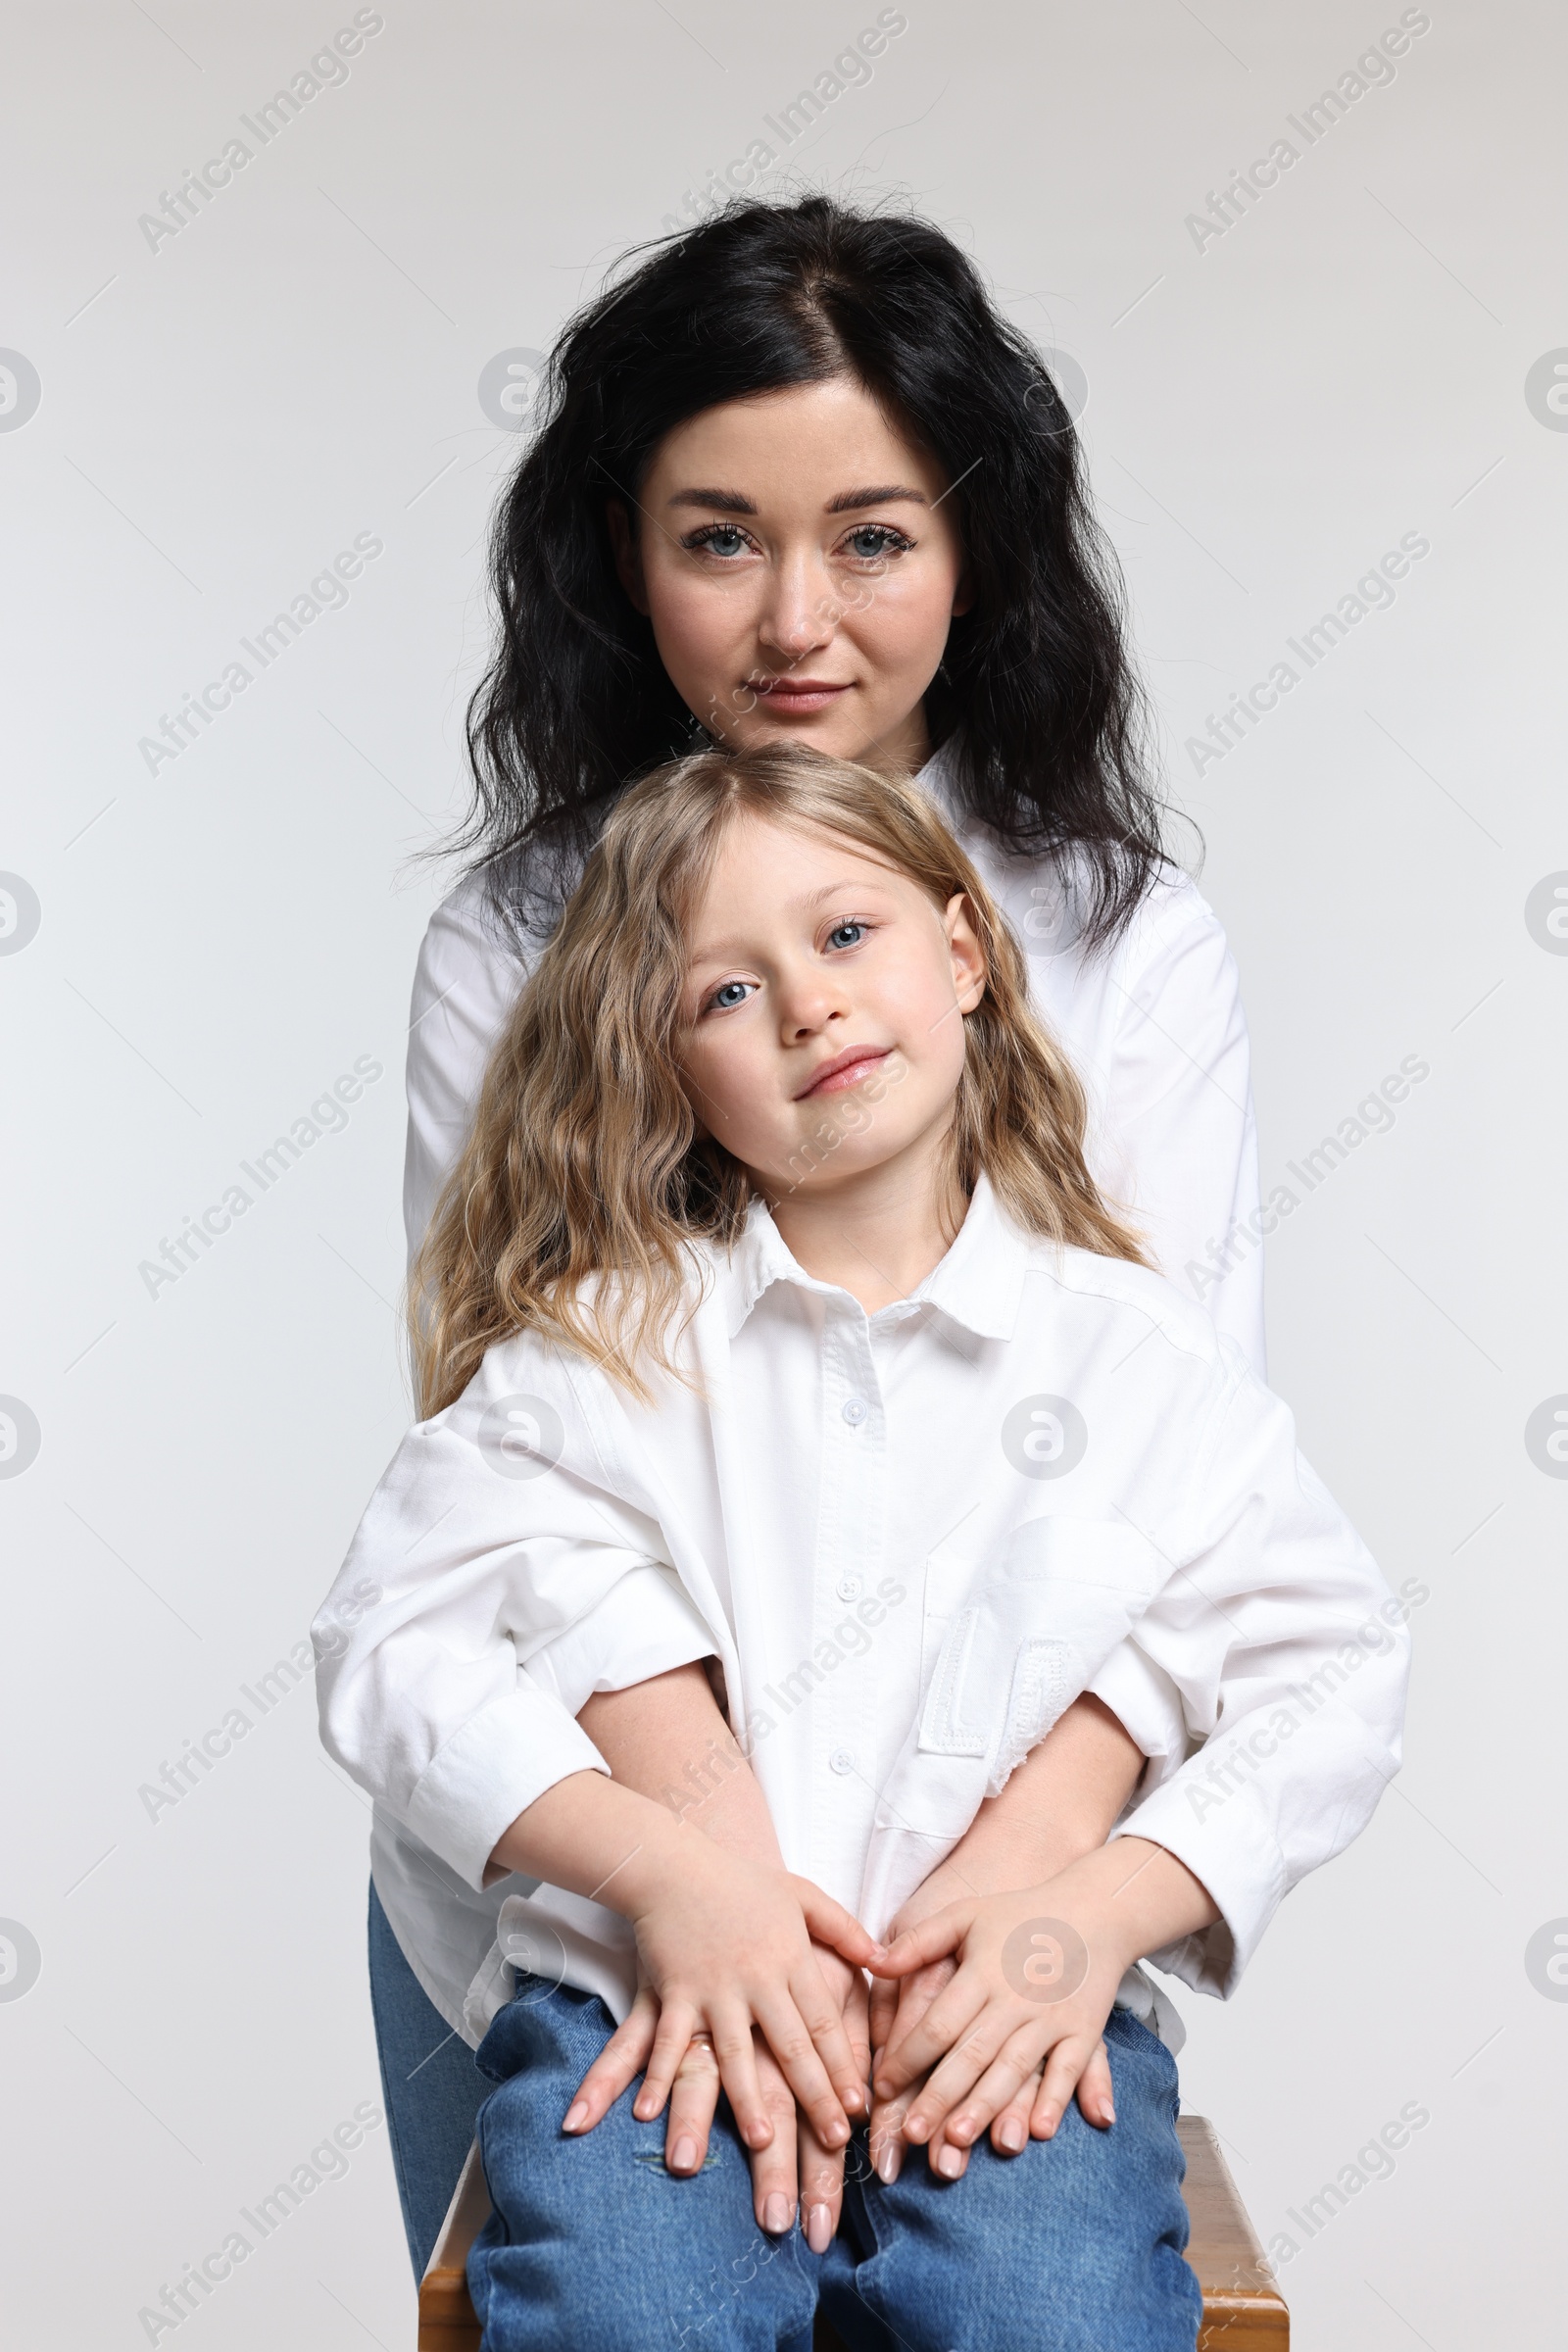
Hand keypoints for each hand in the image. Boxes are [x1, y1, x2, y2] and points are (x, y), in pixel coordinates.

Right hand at [624, 1842, 876, 2153]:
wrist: (674, 1863)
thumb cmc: (741, 1881)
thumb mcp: (802, 1896)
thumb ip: (845, 1930)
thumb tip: (886, 1960)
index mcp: (791, 1958)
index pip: (825, 2021)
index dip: (843, 2065)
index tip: (860, 2106)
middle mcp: (757, 1979)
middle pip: (792, 2044)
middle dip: (815, 2095)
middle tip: (836, 2140)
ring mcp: (714, 1988)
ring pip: (737, 2051)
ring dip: (749, 2097)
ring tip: (765, 2140)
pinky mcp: (676, 1992)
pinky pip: (670, 2041)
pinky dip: (659, 2076)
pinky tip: (650, 2113)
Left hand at [872, 1841, 1212, 2151]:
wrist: (1093, 1910)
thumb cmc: (1019, 1916)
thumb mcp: (965, 1915)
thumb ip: (918, 1942)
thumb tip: (871, 1963)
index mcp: (981, 1972)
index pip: (938, 2023)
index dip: (908, 2057)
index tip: (882, 2087)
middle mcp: (1015, 1998)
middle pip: (971, 2054)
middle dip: (939, 2096)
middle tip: (910, 2134)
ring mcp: (1052, 2017)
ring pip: (1014, 2069)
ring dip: (985, 2106)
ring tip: (956, 2139)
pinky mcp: (1084, 2031)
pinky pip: (1068, 2070)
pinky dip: (1054, 2099)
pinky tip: (1036, 2131)